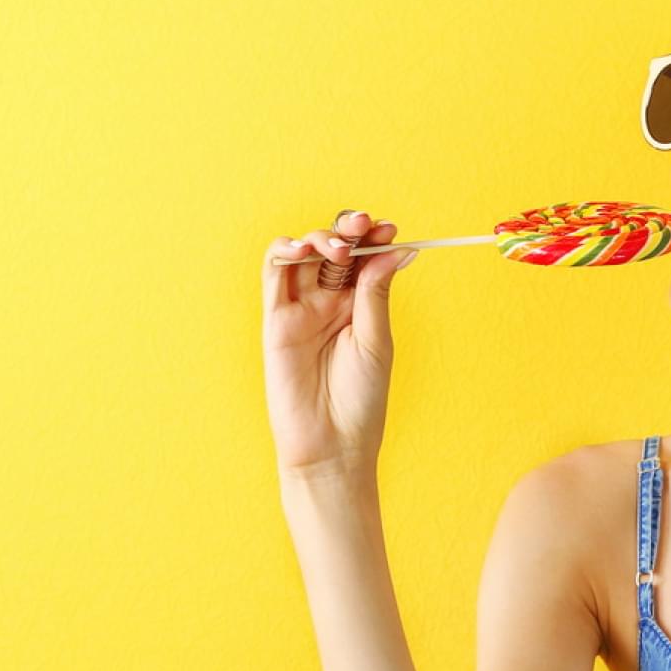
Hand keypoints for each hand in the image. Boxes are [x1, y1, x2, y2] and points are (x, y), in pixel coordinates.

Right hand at [261, 210, 417, 475]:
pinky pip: (273, 274)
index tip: (391, 230)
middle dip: (349, 230)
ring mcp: (301, 309)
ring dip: (319, 236)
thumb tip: (397, 249)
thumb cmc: (360, 400)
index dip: (375, 239)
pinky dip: (284, 251)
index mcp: (359, 306)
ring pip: (303, 254)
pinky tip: (302, 247)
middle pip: (333, 249)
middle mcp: (329, 302)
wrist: (332, 444)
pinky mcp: (275, 320)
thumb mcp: (375, 340)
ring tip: (340, 245)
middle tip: (366, 226)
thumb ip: (376, 293)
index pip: (364, 259)